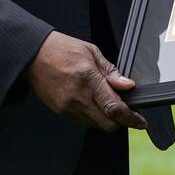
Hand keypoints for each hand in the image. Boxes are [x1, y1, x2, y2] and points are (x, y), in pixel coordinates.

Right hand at [24, 31, 146, 131]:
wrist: (33, 55)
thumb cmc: (62, 49)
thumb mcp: (92, 52)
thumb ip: (111, 72)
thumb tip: (128, 86)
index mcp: (88, 78)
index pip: (114, 108)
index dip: (131, 118)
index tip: (141, 121)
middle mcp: (78, 96)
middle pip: (108, 124)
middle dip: (122, 122)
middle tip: (130, 114)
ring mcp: (68, 107)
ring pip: (96, 125)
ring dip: (108, 120)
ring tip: (110, 104)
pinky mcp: (60, 112)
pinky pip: (83, 122)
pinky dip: (94, 117)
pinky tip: (94, 104)